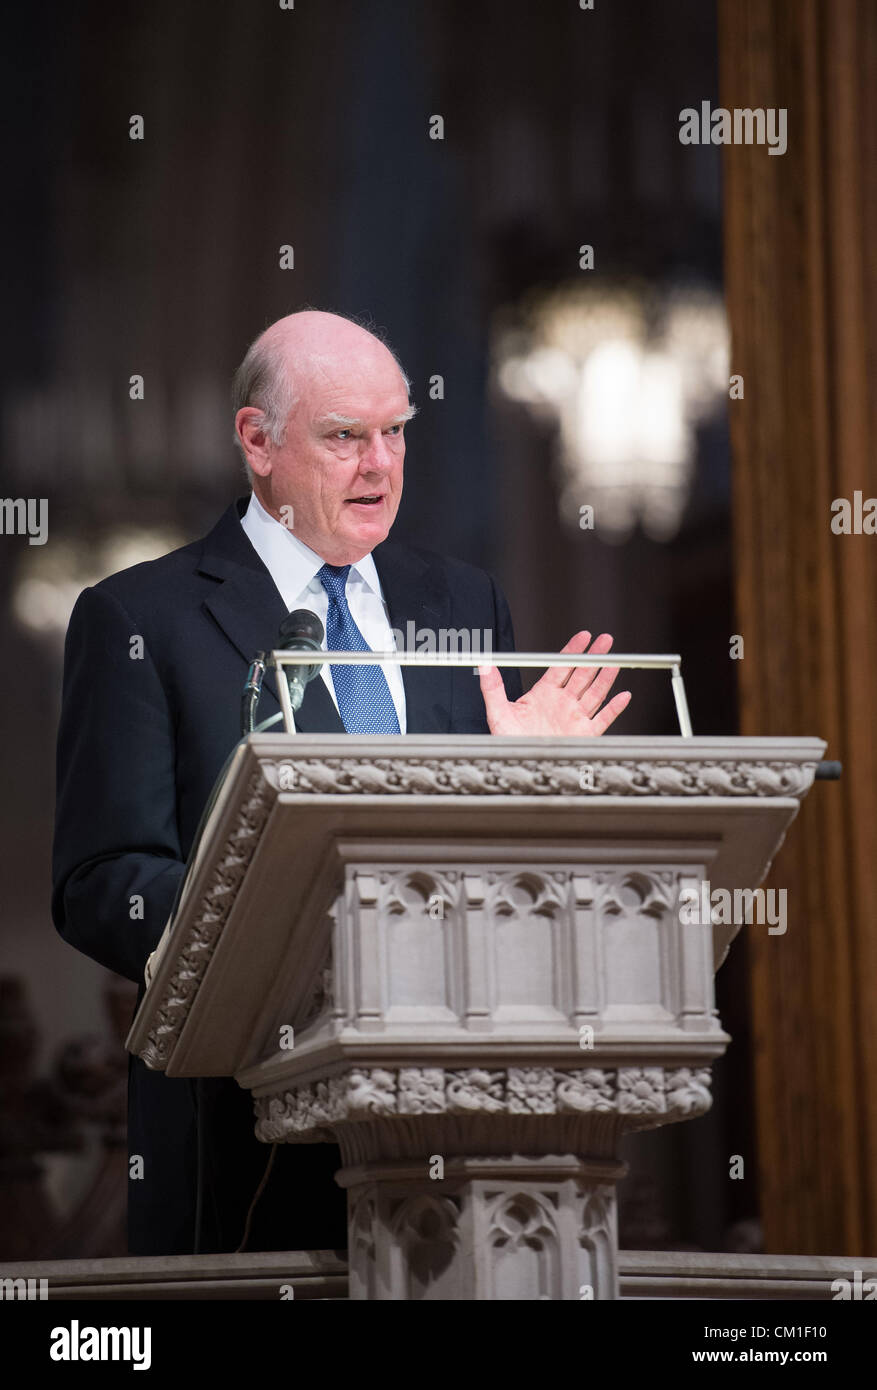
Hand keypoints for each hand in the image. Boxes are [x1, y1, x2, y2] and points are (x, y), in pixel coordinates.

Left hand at [478, 630, 631, 735]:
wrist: (519, 768)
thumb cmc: (508, 743)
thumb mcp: (497, 713)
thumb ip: (492, 688)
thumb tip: (485, 665)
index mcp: (543, 694)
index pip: (561, 666)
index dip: (573, 650)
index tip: (584, 636)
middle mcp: (561, 703)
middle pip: (582, 674)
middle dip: (595, 656)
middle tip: (606, 640)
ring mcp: (574, 718)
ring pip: (595, 692)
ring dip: (605, 676)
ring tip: (616, 660)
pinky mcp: (584, 735)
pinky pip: (603, 719)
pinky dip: (614, 708)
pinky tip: (624, 696)